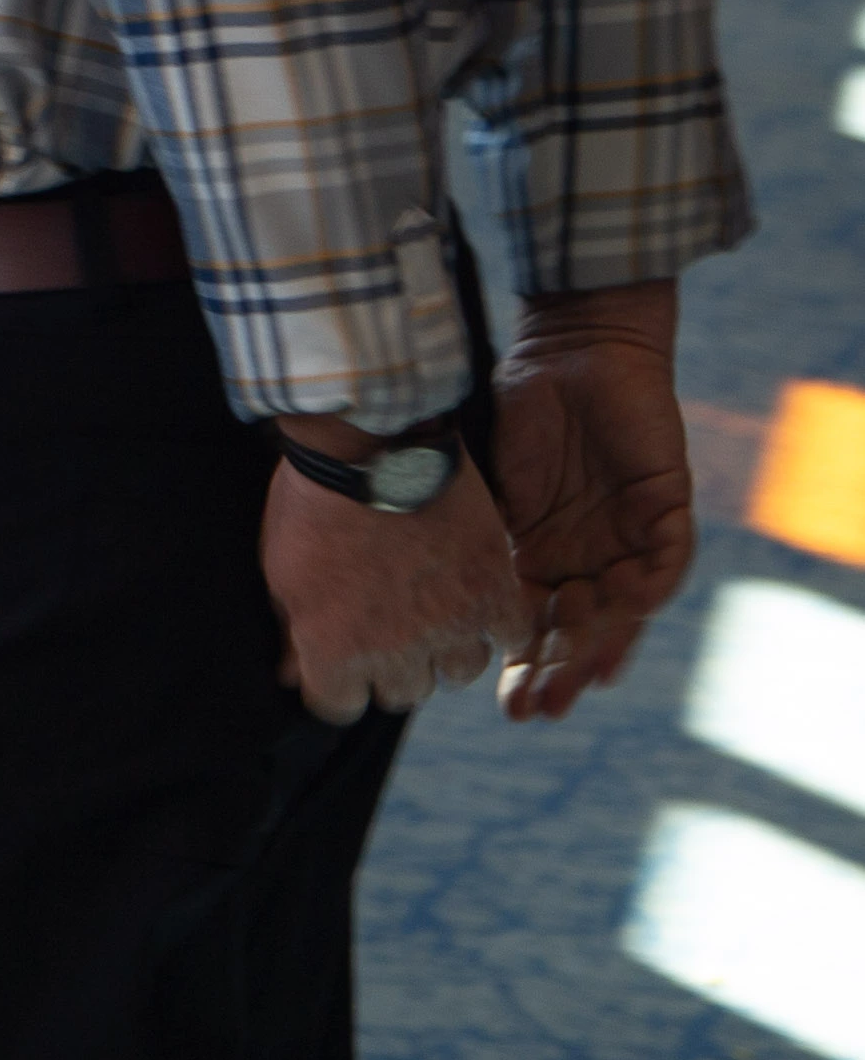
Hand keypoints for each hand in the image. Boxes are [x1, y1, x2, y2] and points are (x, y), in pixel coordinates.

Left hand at [262, 446, 532, 723]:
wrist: (368, 444)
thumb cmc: (312, 504)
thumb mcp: (282, 570)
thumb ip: (292, 630)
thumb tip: (291, 676)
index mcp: (334, 649)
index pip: (339, 707)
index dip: (336, 684)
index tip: (338, 661)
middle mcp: (396, 651)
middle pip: (402, 693)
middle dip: (391, 668)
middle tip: (388, 630)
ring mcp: (451, 624)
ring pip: (459, 673)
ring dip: (445, 649)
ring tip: (433, 611)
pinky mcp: (494, 592)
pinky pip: (509, 638)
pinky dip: (496, 624)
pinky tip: (477, 602)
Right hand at [486, 286, 693, 721]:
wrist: (567, 349)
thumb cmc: (512, 406)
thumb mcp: (474, 485)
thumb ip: (449, 538)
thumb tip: (392, 592)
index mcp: (537, 555)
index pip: (531, 624)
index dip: (520, 665)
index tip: (499, 702)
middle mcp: (588, 557)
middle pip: (578, 631)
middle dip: (557, 673)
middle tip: (532, 710)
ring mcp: (630, 538)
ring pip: (623, 612)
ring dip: (601, 648)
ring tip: (575, 681)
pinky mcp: (667, 510)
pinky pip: (665, 567)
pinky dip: (643, 593)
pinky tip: (614, 608)